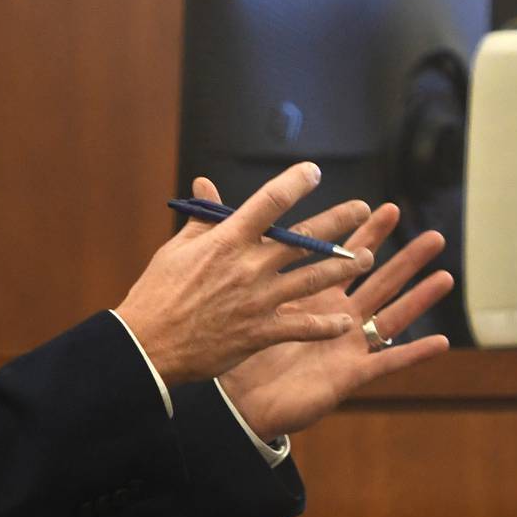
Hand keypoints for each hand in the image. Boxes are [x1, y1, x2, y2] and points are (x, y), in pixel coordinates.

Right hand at [116, 162, 376, 385]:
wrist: (150, 345)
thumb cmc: (158, 293)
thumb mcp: (176, 249)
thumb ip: (202, 218)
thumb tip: (205, 183)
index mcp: (226, 240)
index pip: (268, 202)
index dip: (294, 182)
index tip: (313, 171)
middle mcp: (248, 266)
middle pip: (304, 239)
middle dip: (339, 221)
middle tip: (363, 210)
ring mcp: (258, 300)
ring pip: (313, 279)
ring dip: (343, 267)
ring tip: (366, 258)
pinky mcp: (260, 332)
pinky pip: (303, 326)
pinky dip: (326, 325)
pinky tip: (346, 321)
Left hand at [214, 179, 453, 440]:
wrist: (232, 399)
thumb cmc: (232, 345)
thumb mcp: (230, 289)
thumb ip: (225, 239)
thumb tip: (202, 189)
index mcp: (309, 295)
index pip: (339, 257)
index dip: (360, 233)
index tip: (376, 206)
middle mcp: (334, 316)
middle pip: (376, 281)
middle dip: (403, 258)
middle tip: (431, 234)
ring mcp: (345, 345)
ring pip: (390, 316)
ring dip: (418, 297)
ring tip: (445, 275)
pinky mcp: (347, 374)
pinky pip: (386, 363)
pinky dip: (413, 353)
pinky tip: (441, 342)